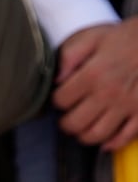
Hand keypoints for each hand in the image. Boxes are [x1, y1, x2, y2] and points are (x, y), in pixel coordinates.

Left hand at [54, 18, 137, 150]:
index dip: (57, 101)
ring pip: (97, 135)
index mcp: (92, 75)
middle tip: (66, 119)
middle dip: (66, 124)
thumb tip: (55, 79)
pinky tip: (105, 141)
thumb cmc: (124, 38)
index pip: (61, 101)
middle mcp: (107, 94)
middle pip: (75, 123)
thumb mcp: (92, 38)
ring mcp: (127, 106)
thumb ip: (69, 56)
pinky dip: (113, 143)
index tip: (61, 98)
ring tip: (82, 130)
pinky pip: (125, 137)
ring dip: (84, 136)